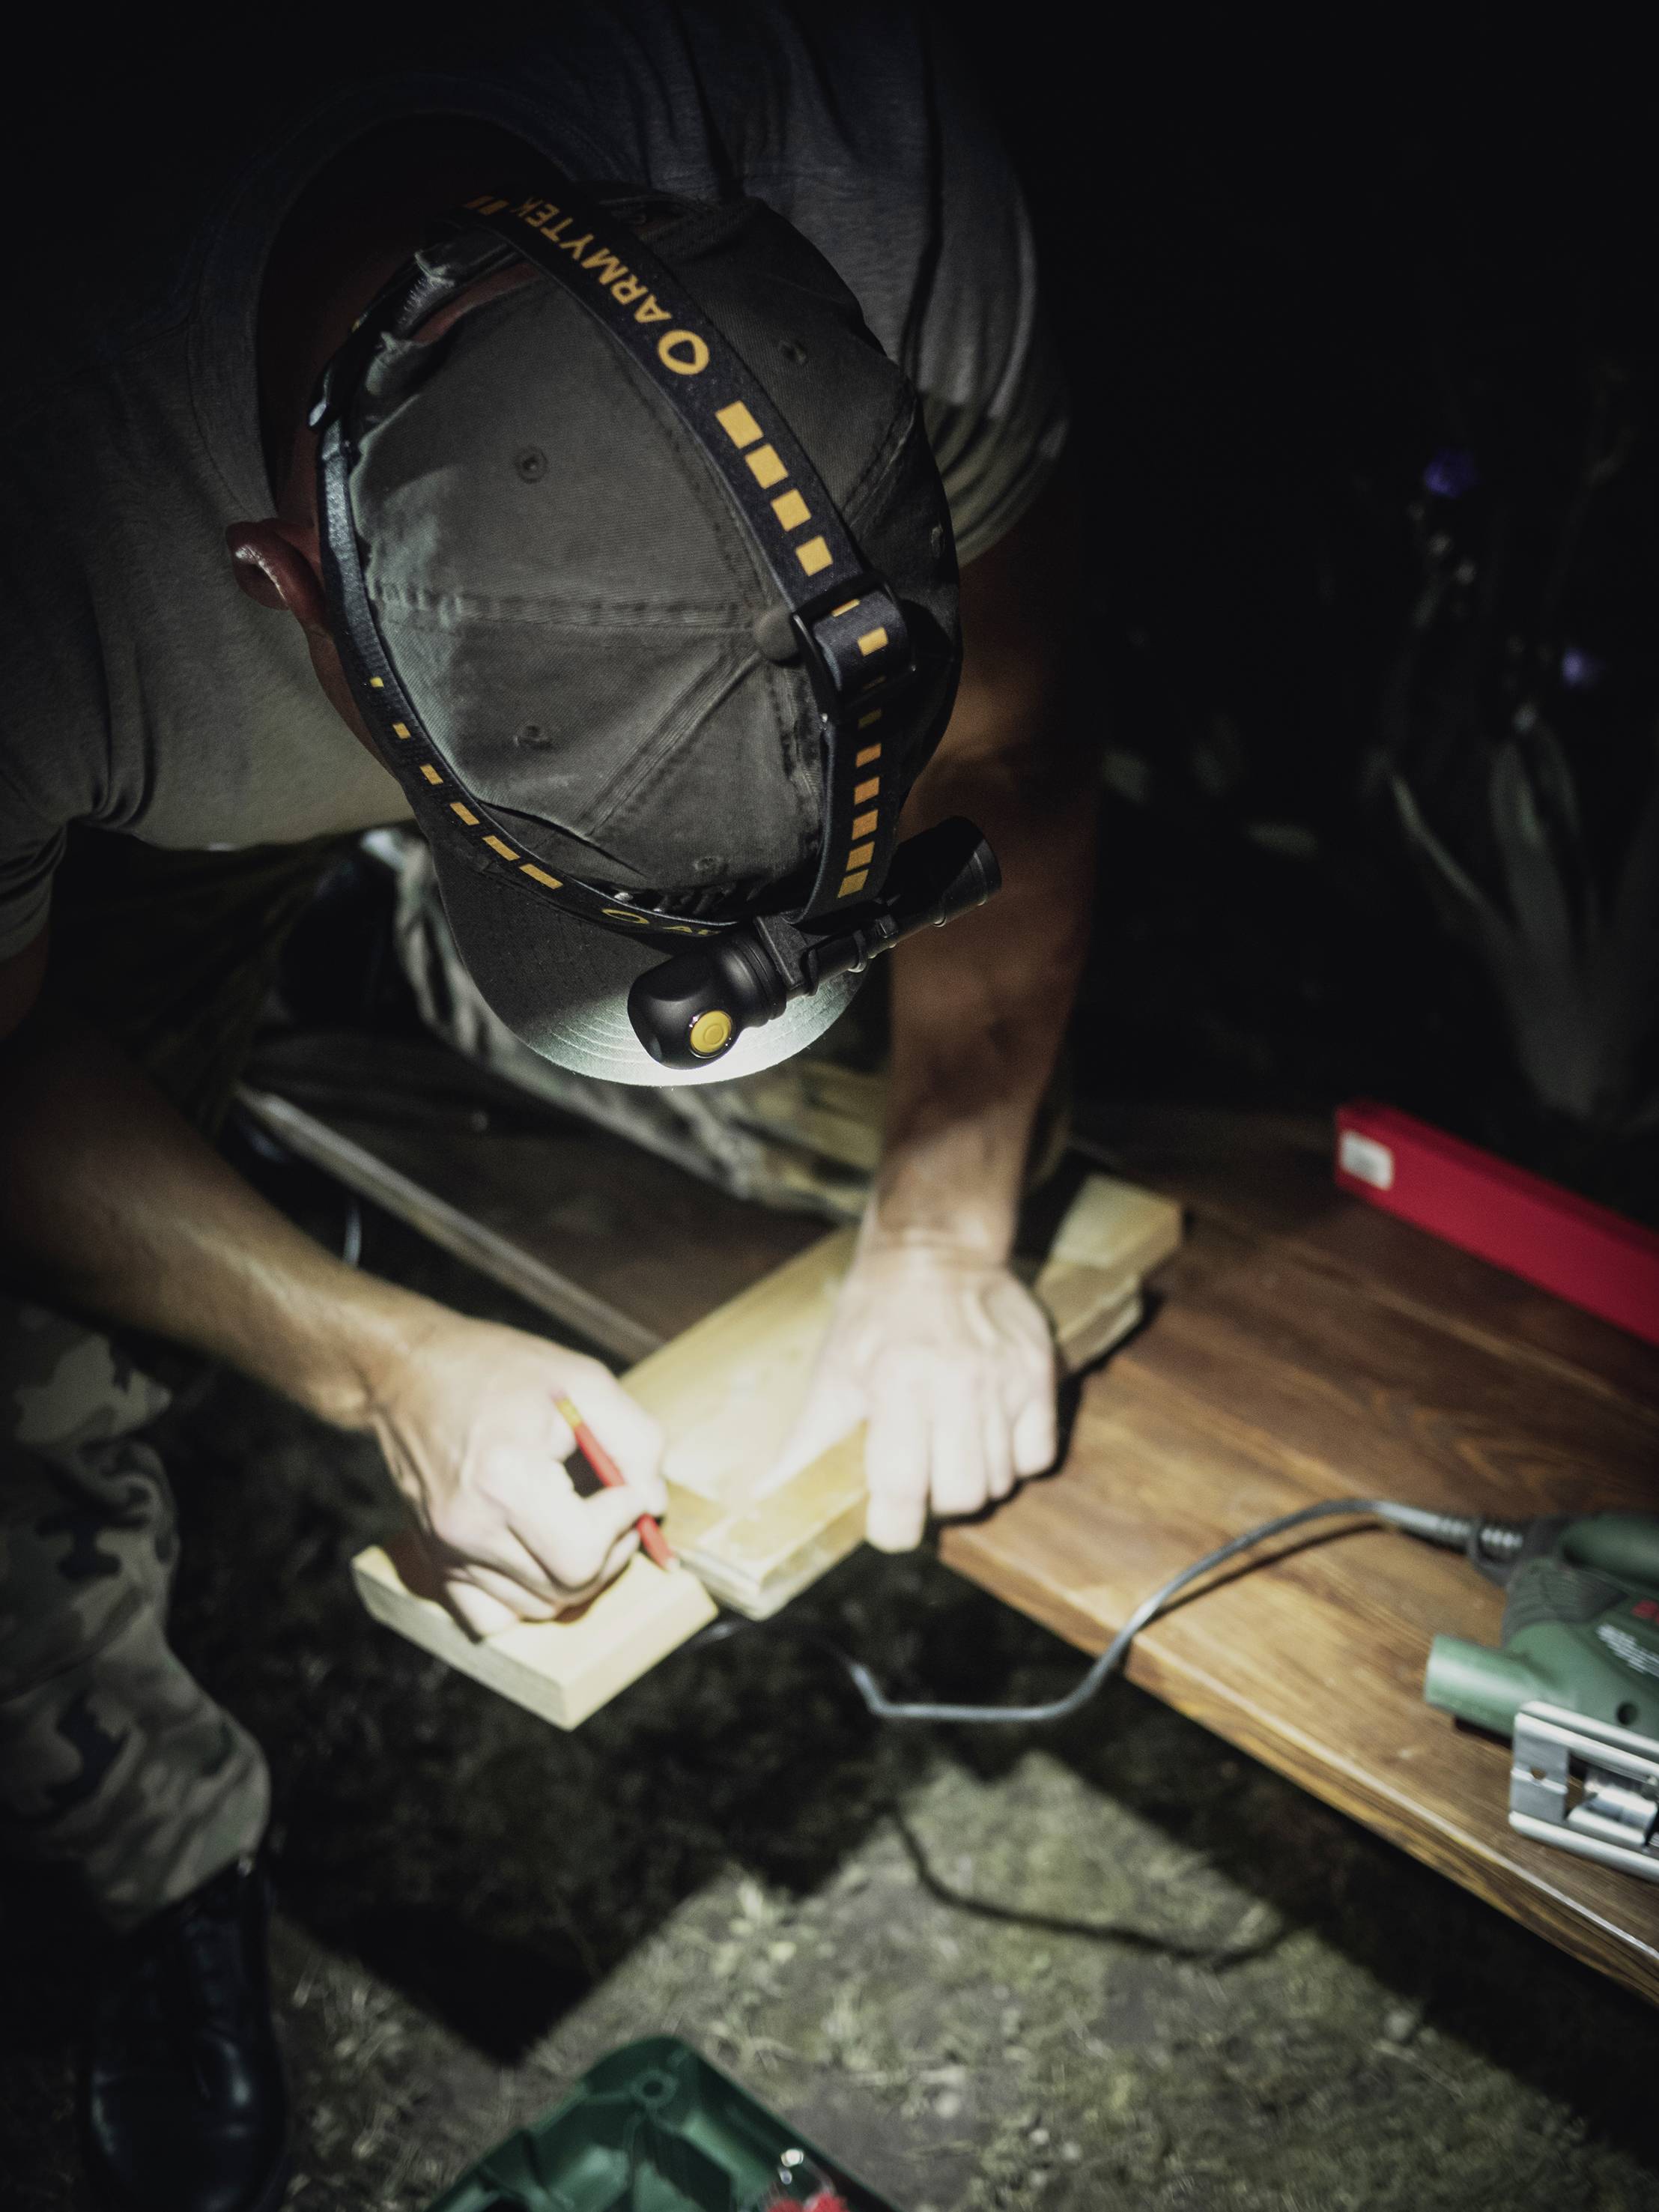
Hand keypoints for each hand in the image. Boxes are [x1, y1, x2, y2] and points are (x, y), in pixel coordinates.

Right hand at [364, 1311, 665, 1635]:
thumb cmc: (498, 1369)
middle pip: (569, 1587)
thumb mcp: (585, 1382)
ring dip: (576, 1575)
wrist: (409, 1375)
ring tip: (578, 1521)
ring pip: (540, 1606)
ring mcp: (448, 1551)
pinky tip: (538, 1554)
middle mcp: (470, 1527)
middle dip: (612, 1550)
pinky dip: (526, 1598)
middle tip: (615, 1506)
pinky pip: (490, 1618)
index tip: (625, 1486)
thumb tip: (653, 1503)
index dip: (624, 1520)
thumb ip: (637, 1442)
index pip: (585, 1552)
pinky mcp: (436, 1561)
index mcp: (506, 1480)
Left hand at [768, 1233, 1057, 1550]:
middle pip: (961, 1496)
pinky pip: (1037, 1456)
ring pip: (1000, 1480)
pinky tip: (987, 1435)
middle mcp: (957, 1384)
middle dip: (934, 1503)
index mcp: (897, 1384)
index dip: (893, 1527)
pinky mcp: (1038, 1372)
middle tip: (920, 1479)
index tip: (888, 1526)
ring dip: (971, 1481)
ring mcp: (1005, 1379)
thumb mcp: (834, 1372)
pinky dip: (1014, 1461)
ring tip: (949, 1449)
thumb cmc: (874, 1315)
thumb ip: (807, 1443)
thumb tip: (765, 1495)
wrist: (935, 1249)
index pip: (902, 1488)